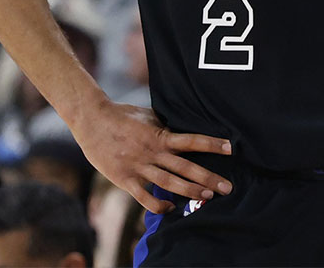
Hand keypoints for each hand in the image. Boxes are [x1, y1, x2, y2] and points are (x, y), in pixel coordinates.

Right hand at [69, 99, 232, 213]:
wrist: (92, 120)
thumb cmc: (123, 115)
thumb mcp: (150, 115)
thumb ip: (167, 126)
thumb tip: (188, 128)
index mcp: (160, 134)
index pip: (192, 140)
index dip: (212, 144)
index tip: (231, 149)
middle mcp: (152, 152)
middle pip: (186, 167)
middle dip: (208, 178)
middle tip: (227, 188)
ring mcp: (138, 166)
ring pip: (169, 183)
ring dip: (189, 191)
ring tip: (208, 197)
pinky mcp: (124, 179)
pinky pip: (143, 197)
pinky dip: (158, 205)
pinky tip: (172, 208)